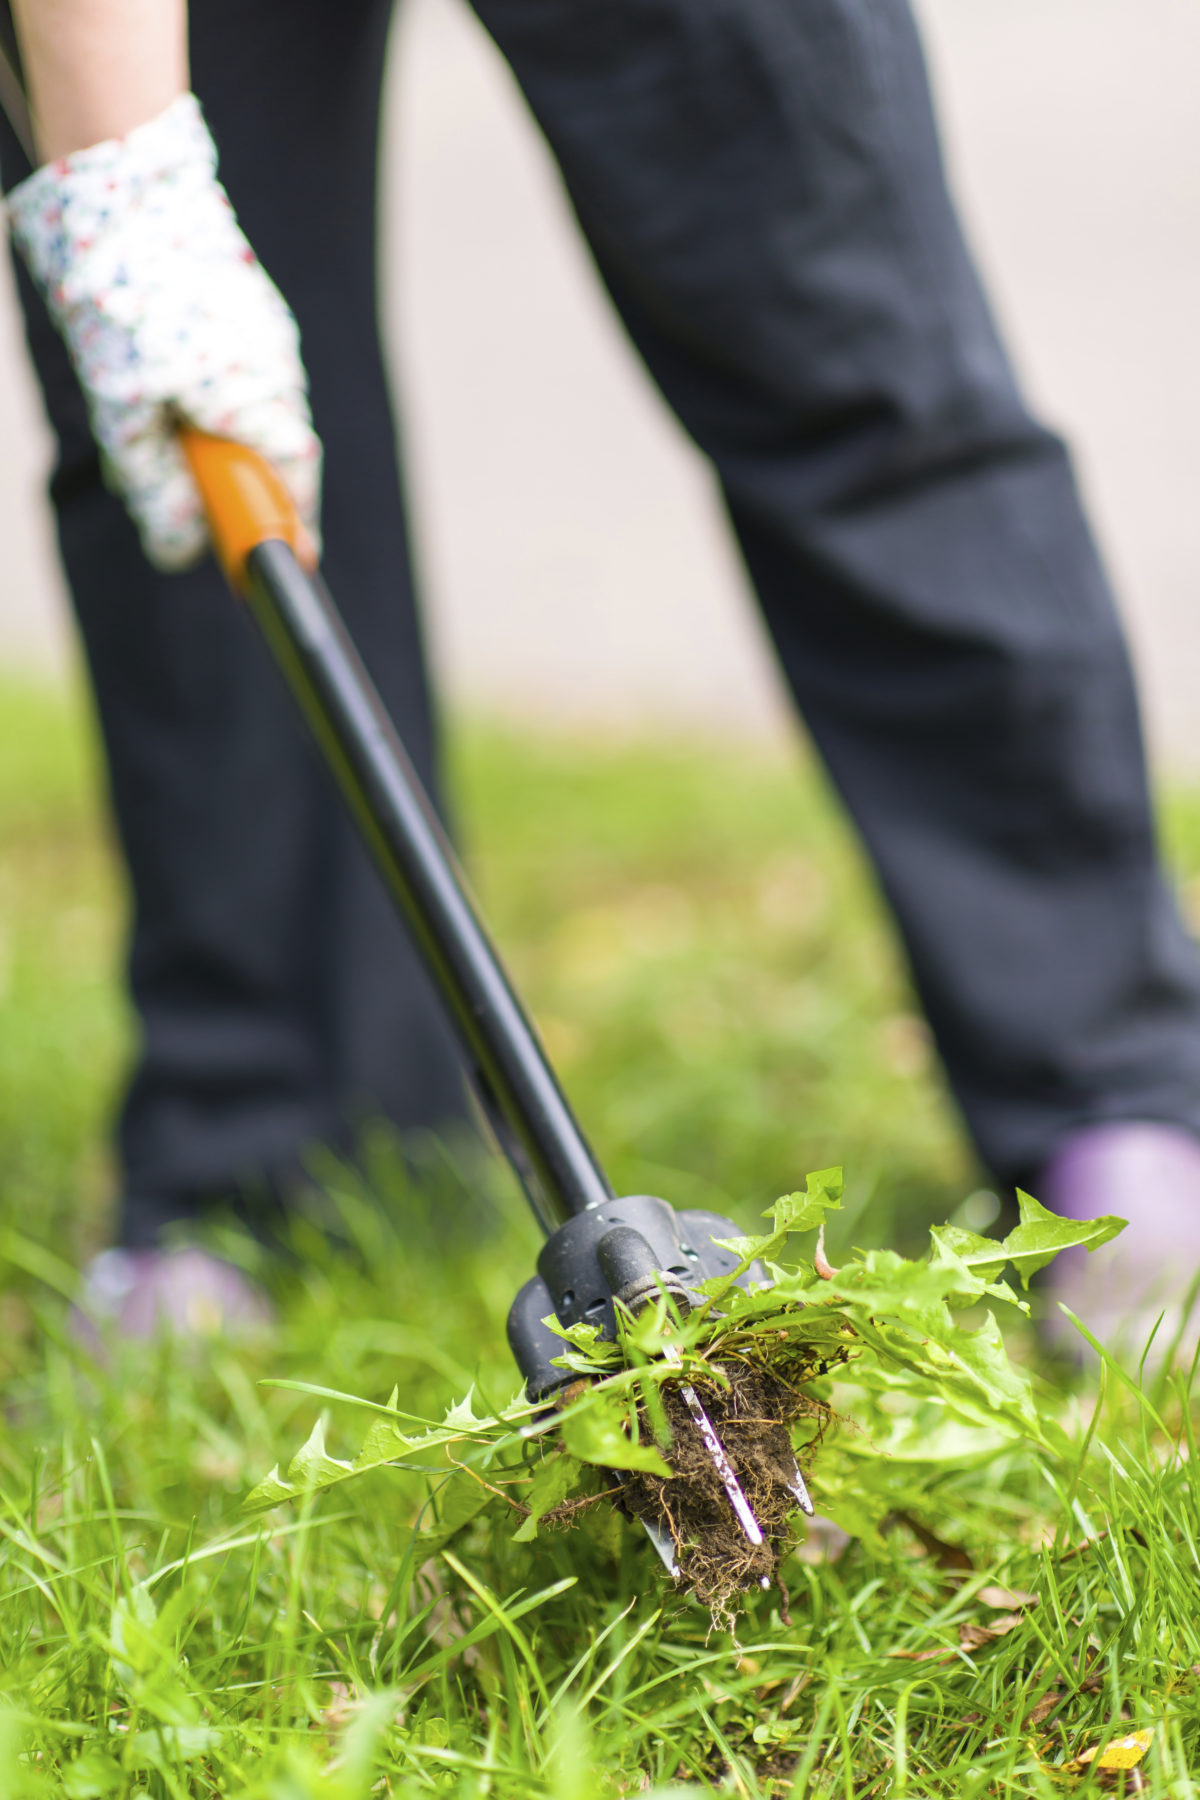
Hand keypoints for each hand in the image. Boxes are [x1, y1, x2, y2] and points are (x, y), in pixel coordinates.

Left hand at [6, 92, 320, 570]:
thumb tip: (180, 547)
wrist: (125, 183)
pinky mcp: (253, 309)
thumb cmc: (122, 298)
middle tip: (194, 499)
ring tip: (156, 412)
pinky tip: (164, 369)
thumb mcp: (121, 409)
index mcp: (255, 403)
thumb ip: (155, 484)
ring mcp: (270, 336)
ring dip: (221, 433)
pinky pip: (244, 373)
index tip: (276, 566)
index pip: (295, 490)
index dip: (286, 531)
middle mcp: (278, 372)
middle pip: (278, 456)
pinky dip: (215, 392)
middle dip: (241, 482)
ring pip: (258, 412)